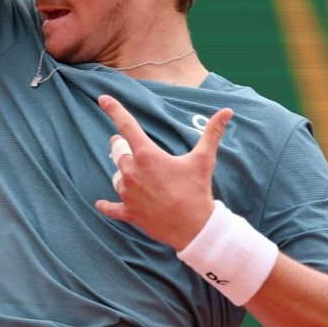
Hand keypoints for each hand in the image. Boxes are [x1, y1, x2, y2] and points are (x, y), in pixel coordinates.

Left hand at [94, 95, 231, 249]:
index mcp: (147, 155)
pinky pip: (111, 208)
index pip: (127, 126)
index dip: (114, 110)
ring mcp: (128, 193)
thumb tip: (227, 112)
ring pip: (117, 177)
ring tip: (134, 175)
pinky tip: (100, 204)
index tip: (102, 99)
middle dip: (121, 147)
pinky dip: (106, 206)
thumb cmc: (197, 191)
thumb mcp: (204, 159)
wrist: (193, 227)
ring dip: (123, 174)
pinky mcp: (128, 212)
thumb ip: (212, 133)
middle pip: (119, 152)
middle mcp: (133, 172)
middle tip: (122, 143)